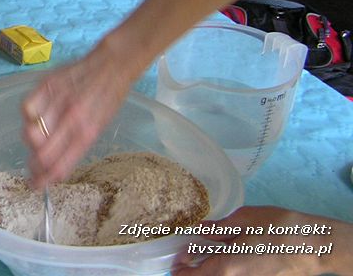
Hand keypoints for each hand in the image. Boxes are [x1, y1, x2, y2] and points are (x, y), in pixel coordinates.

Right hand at [21, 35, 138, 186]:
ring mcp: (57, 100)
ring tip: (37, 138)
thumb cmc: (108, 97)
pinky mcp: (46, 85)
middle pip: (41, 154)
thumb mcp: (100, 126)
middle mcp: (71, 119)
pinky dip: (27, 116)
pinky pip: (26, 108)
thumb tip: (56, 168)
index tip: (35, 185)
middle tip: (33, 165)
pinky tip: (35, 116)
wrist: (111, 64)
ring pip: (30, 133)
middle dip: (34, 165)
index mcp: (87, 133)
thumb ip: (77, 146)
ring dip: (31, 141)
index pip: (59, 166)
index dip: (43, 180)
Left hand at [173, 206, 350, 274]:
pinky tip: (225, 255)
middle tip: (186, 257)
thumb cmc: (279, 228)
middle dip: (191, 271)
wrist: (315, 245)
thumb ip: (218, 228)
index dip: (179, 268)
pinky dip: (224, 269)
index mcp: (226, 266)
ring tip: (204, 254)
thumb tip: (199, 229)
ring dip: (208, 270)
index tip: (177, 256)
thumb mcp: (243, 220)